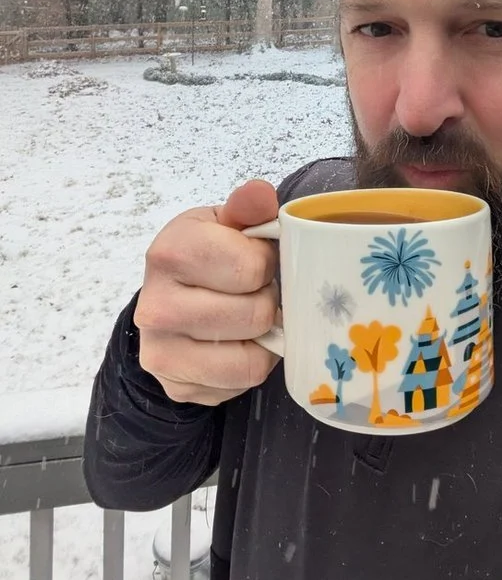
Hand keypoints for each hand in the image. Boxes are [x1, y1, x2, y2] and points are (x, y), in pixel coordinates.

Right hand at [134, 180, 279, 405]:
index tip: (254, 259)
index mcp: (170, 252)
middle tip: (253, 292)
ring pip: (249, 357)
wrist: (169, 299)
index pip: (251, 268)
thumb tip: (260, 194)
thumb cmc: (207, 256)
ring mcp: (161, 351)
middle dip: (266, 301)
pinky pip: (241, 383)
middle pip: (254, 314)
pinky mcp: (175, 385)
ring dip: (261, 337)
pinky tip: (237, 343)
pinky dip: (251, 365)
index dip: (265, 264)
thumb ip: (247, 206)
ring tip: (248, 317)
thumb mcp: (225, 223)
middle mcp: (156, 305)